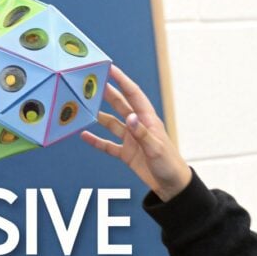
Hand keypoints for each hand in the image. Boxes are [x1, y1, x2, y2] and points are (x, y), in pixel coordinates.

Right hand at [80, 65, 191, 201]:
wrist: (172, 186)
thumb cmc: (169, 165)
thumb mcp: (155, 148)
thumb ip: (141, 133)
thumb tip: (130, 117)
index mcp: (148, 120)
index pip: (134, 95)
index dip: (122, 81)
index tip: (110, 68)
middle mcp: (138, 127)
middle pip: (120, 105)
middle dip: (107, 93)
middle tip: (92, 82)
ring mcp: (131, 140)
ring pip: (112, 123)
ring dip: (99, 115)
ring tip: (84, 106)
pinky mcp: (126, 154)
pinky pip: (108, 145)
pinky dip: (96, 141)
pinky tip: (84, 135)